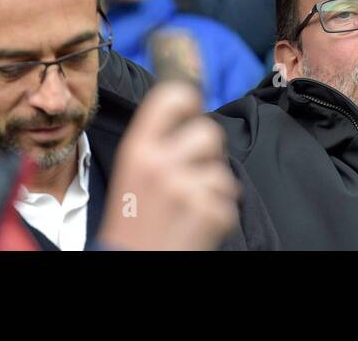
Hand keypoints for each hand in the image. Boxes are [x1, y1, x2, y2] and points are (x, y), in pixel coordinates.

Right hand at [97, 82, 239, 250]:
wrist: (127, 261)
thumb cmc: (132, 218)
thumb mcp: (132, 170)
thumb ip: (156, 139)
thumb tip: (189, 98)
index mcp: (137, 148)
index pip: (172, 96)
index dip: (189, 100)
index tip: (191, 111)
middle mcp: (159, 163)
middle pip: (209, 132)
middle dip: (208, 153)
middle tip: (192, 172)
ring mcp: (184, 188)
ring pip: (222, 170)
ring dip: (215, 188)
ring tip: (190, 205)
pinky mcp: (206, 213)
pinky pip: (230, 200)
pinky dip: (219, 214)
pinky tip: (196, 224)